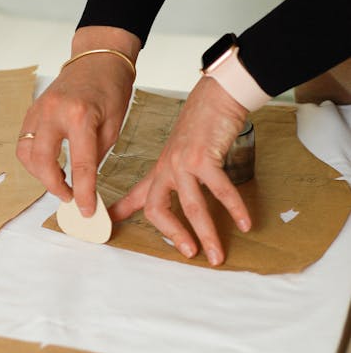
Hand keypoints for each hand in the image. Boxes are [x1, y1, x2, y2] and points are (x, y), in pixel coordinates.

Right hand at [16, 26, 140, 215]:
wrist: (97, 59)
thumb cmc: (110, 90)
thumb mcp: (113, 126)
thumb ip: (96, 155)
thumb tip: (84, 185)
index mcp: (80, 116)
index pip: (81, 165)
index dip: (84, 193)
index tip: (87, 210)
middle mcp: (54, 112)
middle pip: (42, 161)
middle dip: (53, 186)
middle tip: (69, 197)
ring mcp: (38, 109)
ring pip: (26, 153)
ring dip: (40, 173)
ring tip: (61, 181)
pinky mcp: (32, 110)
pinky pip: (25, 142)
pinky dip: (35, 159)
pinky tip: (52, 164)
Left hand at [109, 76, 250, 265]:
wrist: (215, 97)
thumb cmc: (202, 125)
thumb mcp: (181, 151)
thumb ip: (176, 173)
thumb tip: (176, 191)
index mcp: (161, 169)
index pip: (137, 196)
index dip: (121, 212)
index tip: (108, 226)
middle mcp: (168, 168)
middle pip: (157, 209)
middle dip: (172, 235)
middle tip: (189, 253)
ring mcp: (184, 163)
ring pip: (192, 207)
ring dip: (206, 234)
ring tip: (216, 255)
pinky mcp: (205, 158)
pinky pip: (220, 191)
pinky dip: (234, 209)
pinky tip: (244, 223)